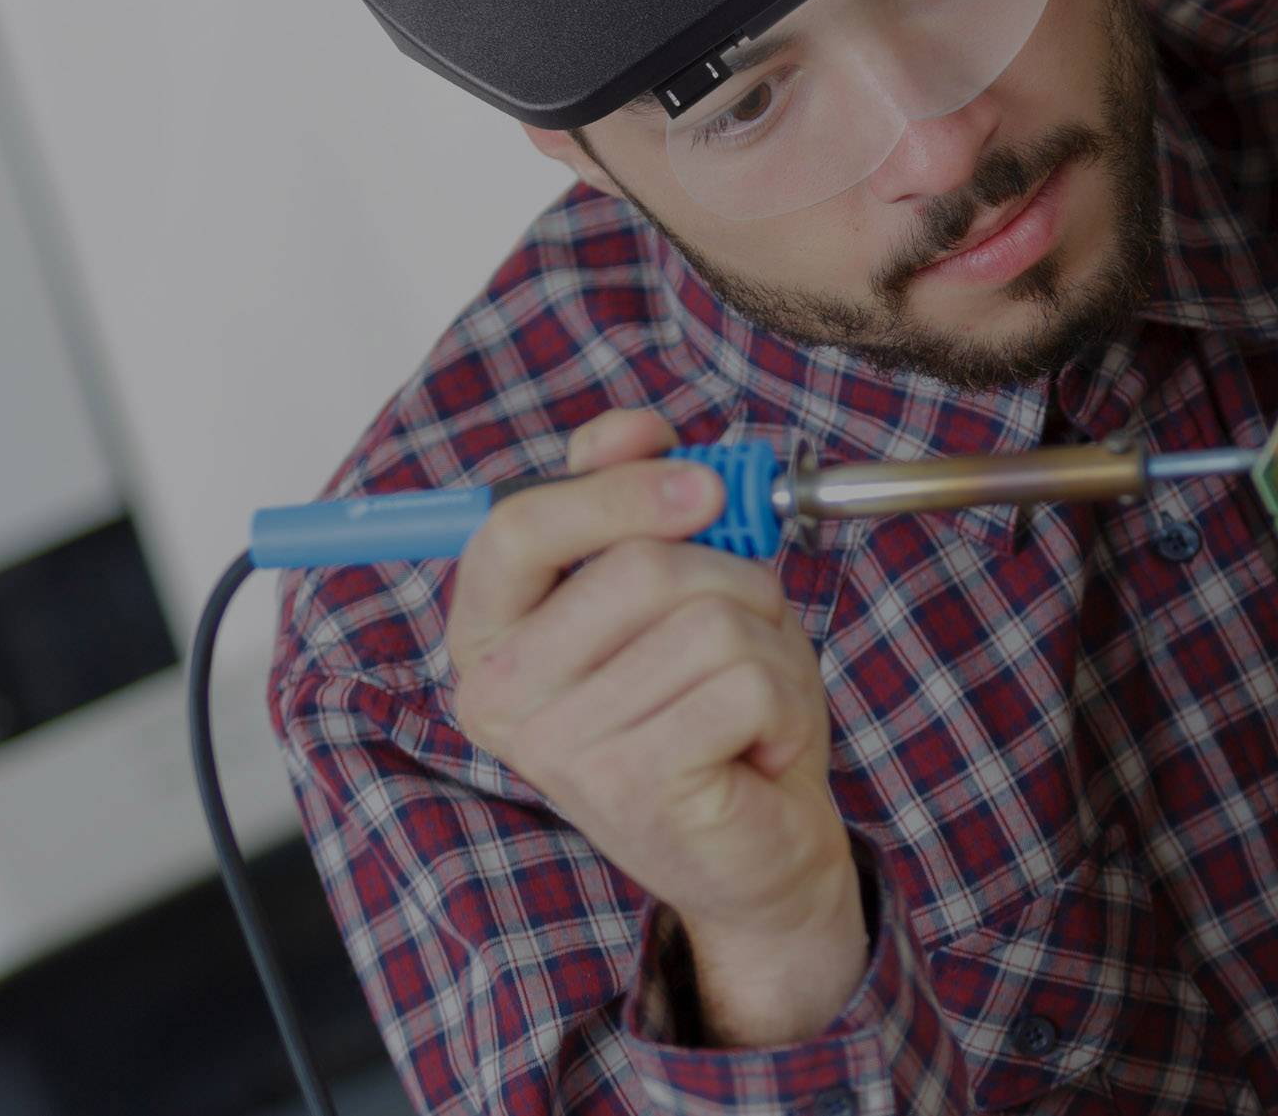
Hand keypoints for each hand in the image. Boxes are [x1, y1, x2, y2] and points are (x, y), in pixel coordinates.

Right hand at [447, 409, 866, 1044]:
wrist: (759, 849)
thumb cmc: (713, 710)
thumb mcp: (675, 590)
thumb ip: (635, 502)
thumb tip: (629, 428)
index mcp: (490, 633)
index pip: (516, 524)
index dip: (615, 488)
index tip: (701, 487)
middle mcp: (499, 693)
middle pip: (638, 565)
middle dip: (731, 577)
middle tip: (744, 632)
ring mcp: (560, 747)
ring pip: (708, 619)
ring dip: (769, 645)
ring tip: (750, 700)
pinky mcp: (631, 786)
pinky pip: (746, 681)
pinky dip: (787, 701)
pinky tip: (761, 746)